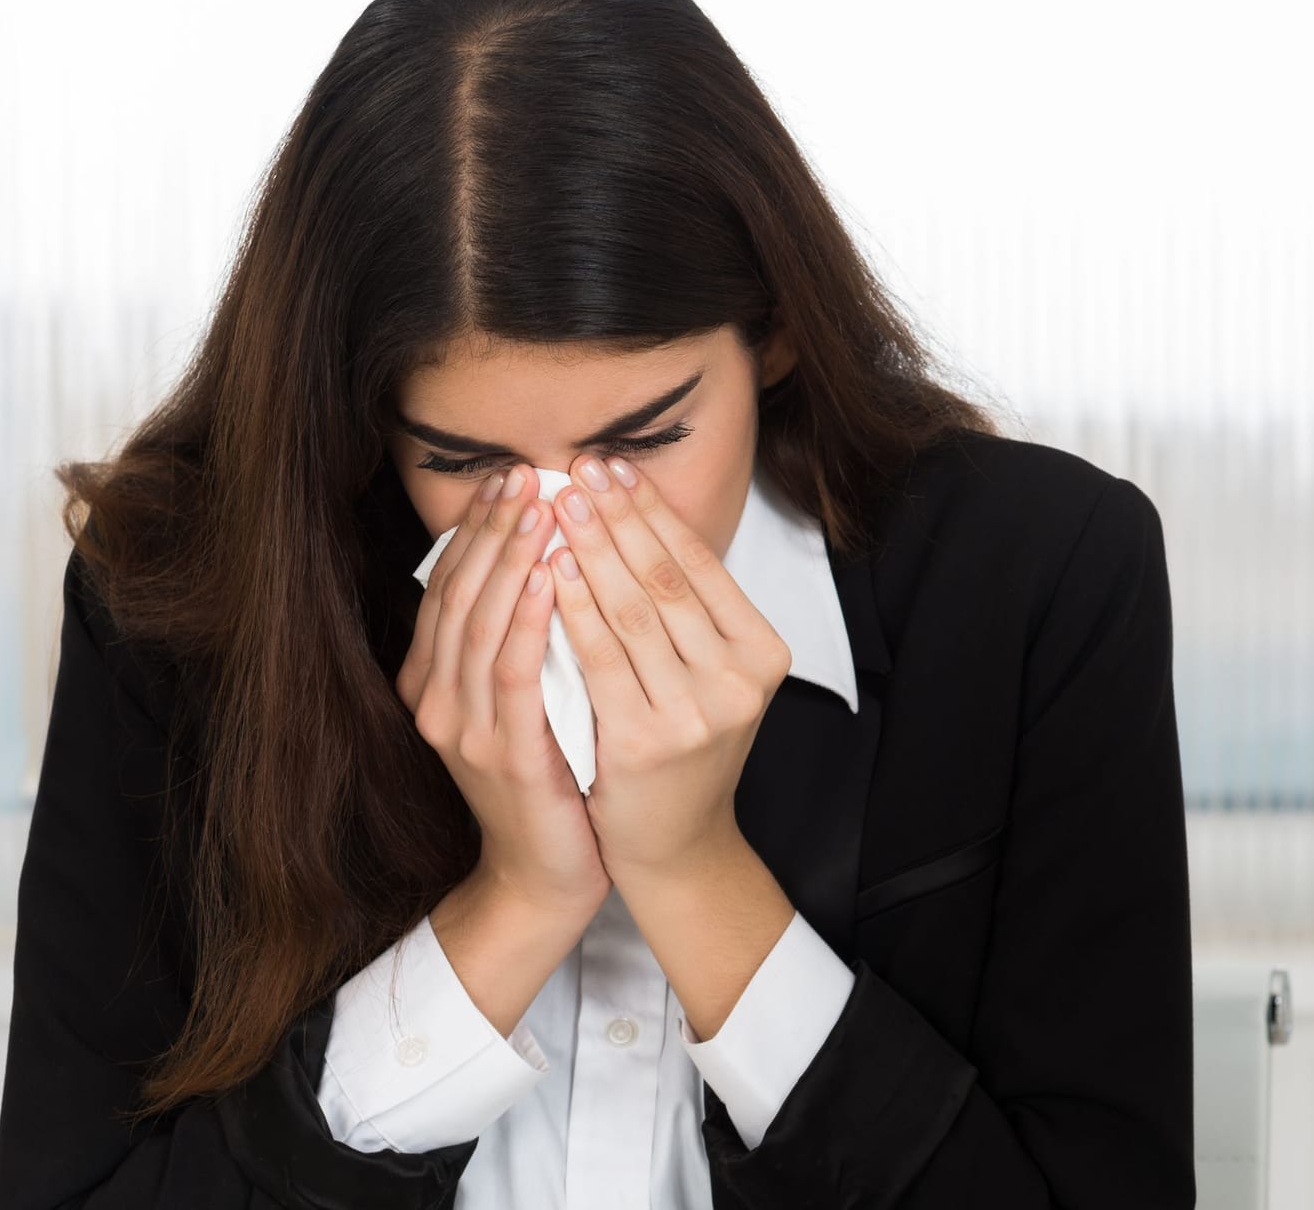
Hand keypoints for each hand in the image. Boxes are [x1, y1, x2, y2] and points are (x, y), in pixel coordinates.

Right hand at [396, 463, 613, 917]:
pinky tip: (545, 578)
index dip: (478, 530)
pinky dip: (525, 620)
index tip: (512, 478)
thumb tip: (547, 560)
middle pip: (460, 594)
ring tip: (539, 506)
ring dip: (509, 559)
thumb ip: (523, 641)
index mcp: (435, 683)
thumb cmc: (551, 782)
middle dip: (492, 529)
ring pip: (480, 624)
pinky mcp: (502, 755)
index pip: (451, 587)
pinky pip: (511, 674)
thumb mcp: (528, 701)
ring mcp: (463, 730)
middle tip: (525, 473)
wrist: (546, 875)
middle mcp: (437, 701)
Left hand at [544, 453, 792, 880]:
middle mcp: (739, 680)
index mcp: (763, 653)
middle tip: (576, 470)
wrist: (674, 845)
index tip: (612, 466)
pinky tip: (550, 571)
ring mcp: (697, 712)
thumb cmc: (680, 750)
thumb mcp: (707, 677)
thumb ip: (686, 613)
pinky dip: (572, 608)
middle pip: (666, 579)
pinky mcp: (646, 741)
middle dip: (616, 517)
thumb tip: (630, 515)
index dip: (652, 510)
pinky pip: (600, 659)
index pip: (699, 564)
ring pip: (633, 610)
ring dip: (590, 549)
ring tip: (556, 505)